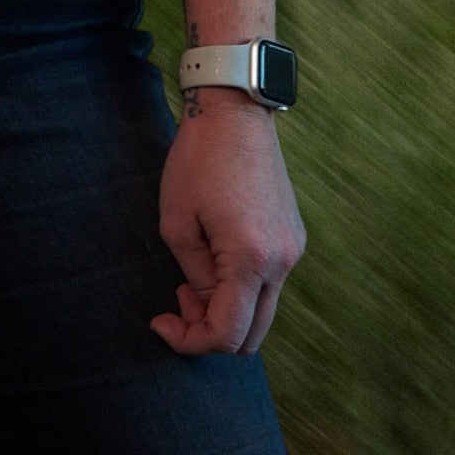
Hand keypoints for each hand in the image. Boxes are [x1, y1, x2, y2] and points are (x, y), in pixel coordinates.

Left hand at [150, 93, 305, 355]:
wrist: (234, 113)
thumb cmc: (197, 161)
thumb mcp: (177, 223)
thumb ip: (194, 277)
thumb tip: (204, 306)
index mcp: (251, 260)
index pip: (228, 333)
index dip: (190, 341)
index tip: (161, 321)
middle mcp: (282, 261)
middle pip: (253, 335)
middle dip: (210, 330)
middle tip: (178, 299)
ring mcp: (293, 250)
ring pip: (262, 310)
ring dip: (227, 308)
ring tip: (192, 275)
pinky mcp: (293, 237)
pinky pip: (269, 282)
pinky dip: (242, 287)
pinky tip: (215, 257)